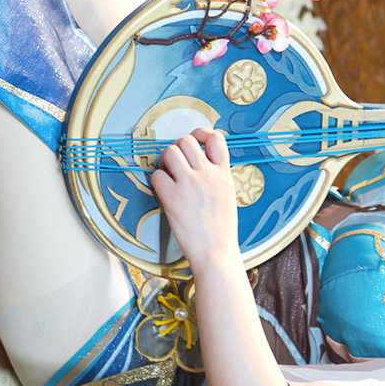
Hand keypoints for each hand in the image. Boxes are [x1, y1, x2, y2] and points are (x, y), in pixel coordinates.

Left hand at [151, 128, 239, 271]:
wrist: (216, 252)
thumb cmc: (221, 232)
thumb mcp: (228, 197)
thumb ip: (217, 178)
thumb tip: (202, 167)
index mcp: (224, 174)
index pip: (216, 138)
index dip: (202, 133)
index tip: (195, 139)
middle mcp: (207, 174)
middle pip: (187, 140)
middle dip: (177, 148)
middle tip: (174, 163)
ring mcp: (189, 184)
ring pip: (170, 152)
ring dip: (164, 160)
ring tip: (167, 175)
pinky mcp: (172, 197)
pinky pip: (156, 175)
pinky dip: (156, 181)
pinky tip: (163, 192)